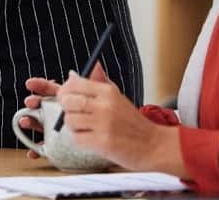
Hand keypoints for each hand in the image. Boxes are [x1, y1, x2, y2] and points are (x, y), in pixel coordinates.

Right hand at [17, 63, 107, 158]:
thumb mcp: (108, 97)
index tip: (31, 84)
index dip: (41, 86)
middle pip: (43, 105)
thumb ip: (99, 82)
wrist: (129, 141)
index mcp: (72, 99)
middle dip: (34, 102)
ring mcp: (62, 129)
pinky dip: (37, 150)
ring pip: (41, 124)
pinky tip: (32, 152)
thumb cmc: (116, 118)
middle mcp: (64, 113)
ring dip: (31, 122)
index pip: (53, 89)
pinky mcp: (64, 146)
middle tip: (30, 101)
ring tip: (25, 121)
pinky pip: (49, 148)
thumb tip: (96, 65)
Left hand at [56, 67, 173, 171]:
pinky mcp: (102, 142)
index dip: (65, 91)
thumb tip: (72, 73)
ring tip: (85, 127)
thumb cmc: (133, 123)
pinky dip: (80, 140)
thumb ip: (95, 84)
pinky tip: (90, 138)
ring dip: (73, 126)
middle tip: (74, 113)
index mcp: (108, 92)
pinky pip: (76, 138)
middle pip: (68, 101)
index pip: (74, 84)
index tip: (65, 97)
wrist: (153, 145)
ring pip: (69, 120)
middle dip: (66, 108)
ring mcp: (103, 124)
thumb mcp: (117, 97)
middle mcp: (105, 105)